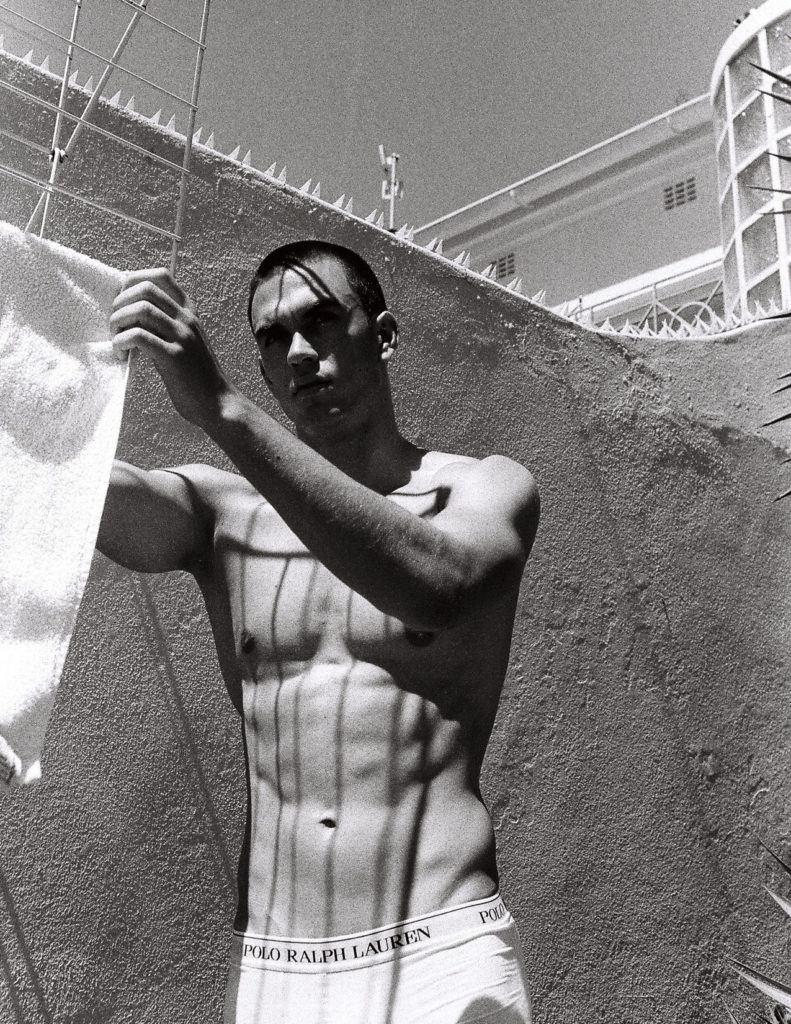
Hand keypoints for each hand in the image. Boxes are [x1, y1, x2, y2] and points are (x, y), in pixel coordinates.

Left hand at [110, 268, 230, 426]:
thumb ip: (163, 324)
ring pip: (141, 309)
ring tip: (116, 339)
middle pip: (146, 288)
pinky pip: (139, 336)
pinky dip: (121, 342)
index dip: (134, 280)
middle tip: (114, 324)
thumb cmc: (194, 375)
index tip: (122, 300)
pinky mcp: (174, 357)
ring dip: (118, 321)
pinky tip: (121, 354)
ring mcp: (182, 337)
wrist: (217, 402)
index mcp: (188, 312)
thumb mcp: (183, 340)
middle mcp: (187, 319)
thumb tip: (129, 312)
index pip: (161, 276)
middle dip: (120, 301)